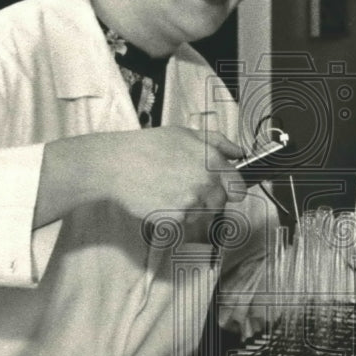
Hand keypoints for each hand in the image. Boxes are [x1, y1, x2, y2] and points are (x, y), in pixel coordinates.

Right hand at [35, 127, 245, 226]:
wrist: (116, 166)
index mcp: (211, 161)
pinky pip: (184, 222)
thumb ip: (218, 142)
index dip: (232, 189)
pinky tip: (161, 198)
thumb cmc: (149, 146)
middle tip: (186, 185)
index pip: (239, 188)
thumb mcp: (185, 133)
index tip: (224, 188)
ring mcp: (190, 203)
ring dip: (191, 207)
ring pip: (202, 214)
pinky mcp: (174, 219)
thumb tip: (238, 153)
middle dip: (208, 197)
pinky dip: (175, 215)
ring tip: (170, 189)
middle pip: (221, 203)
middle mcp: (204, 184)